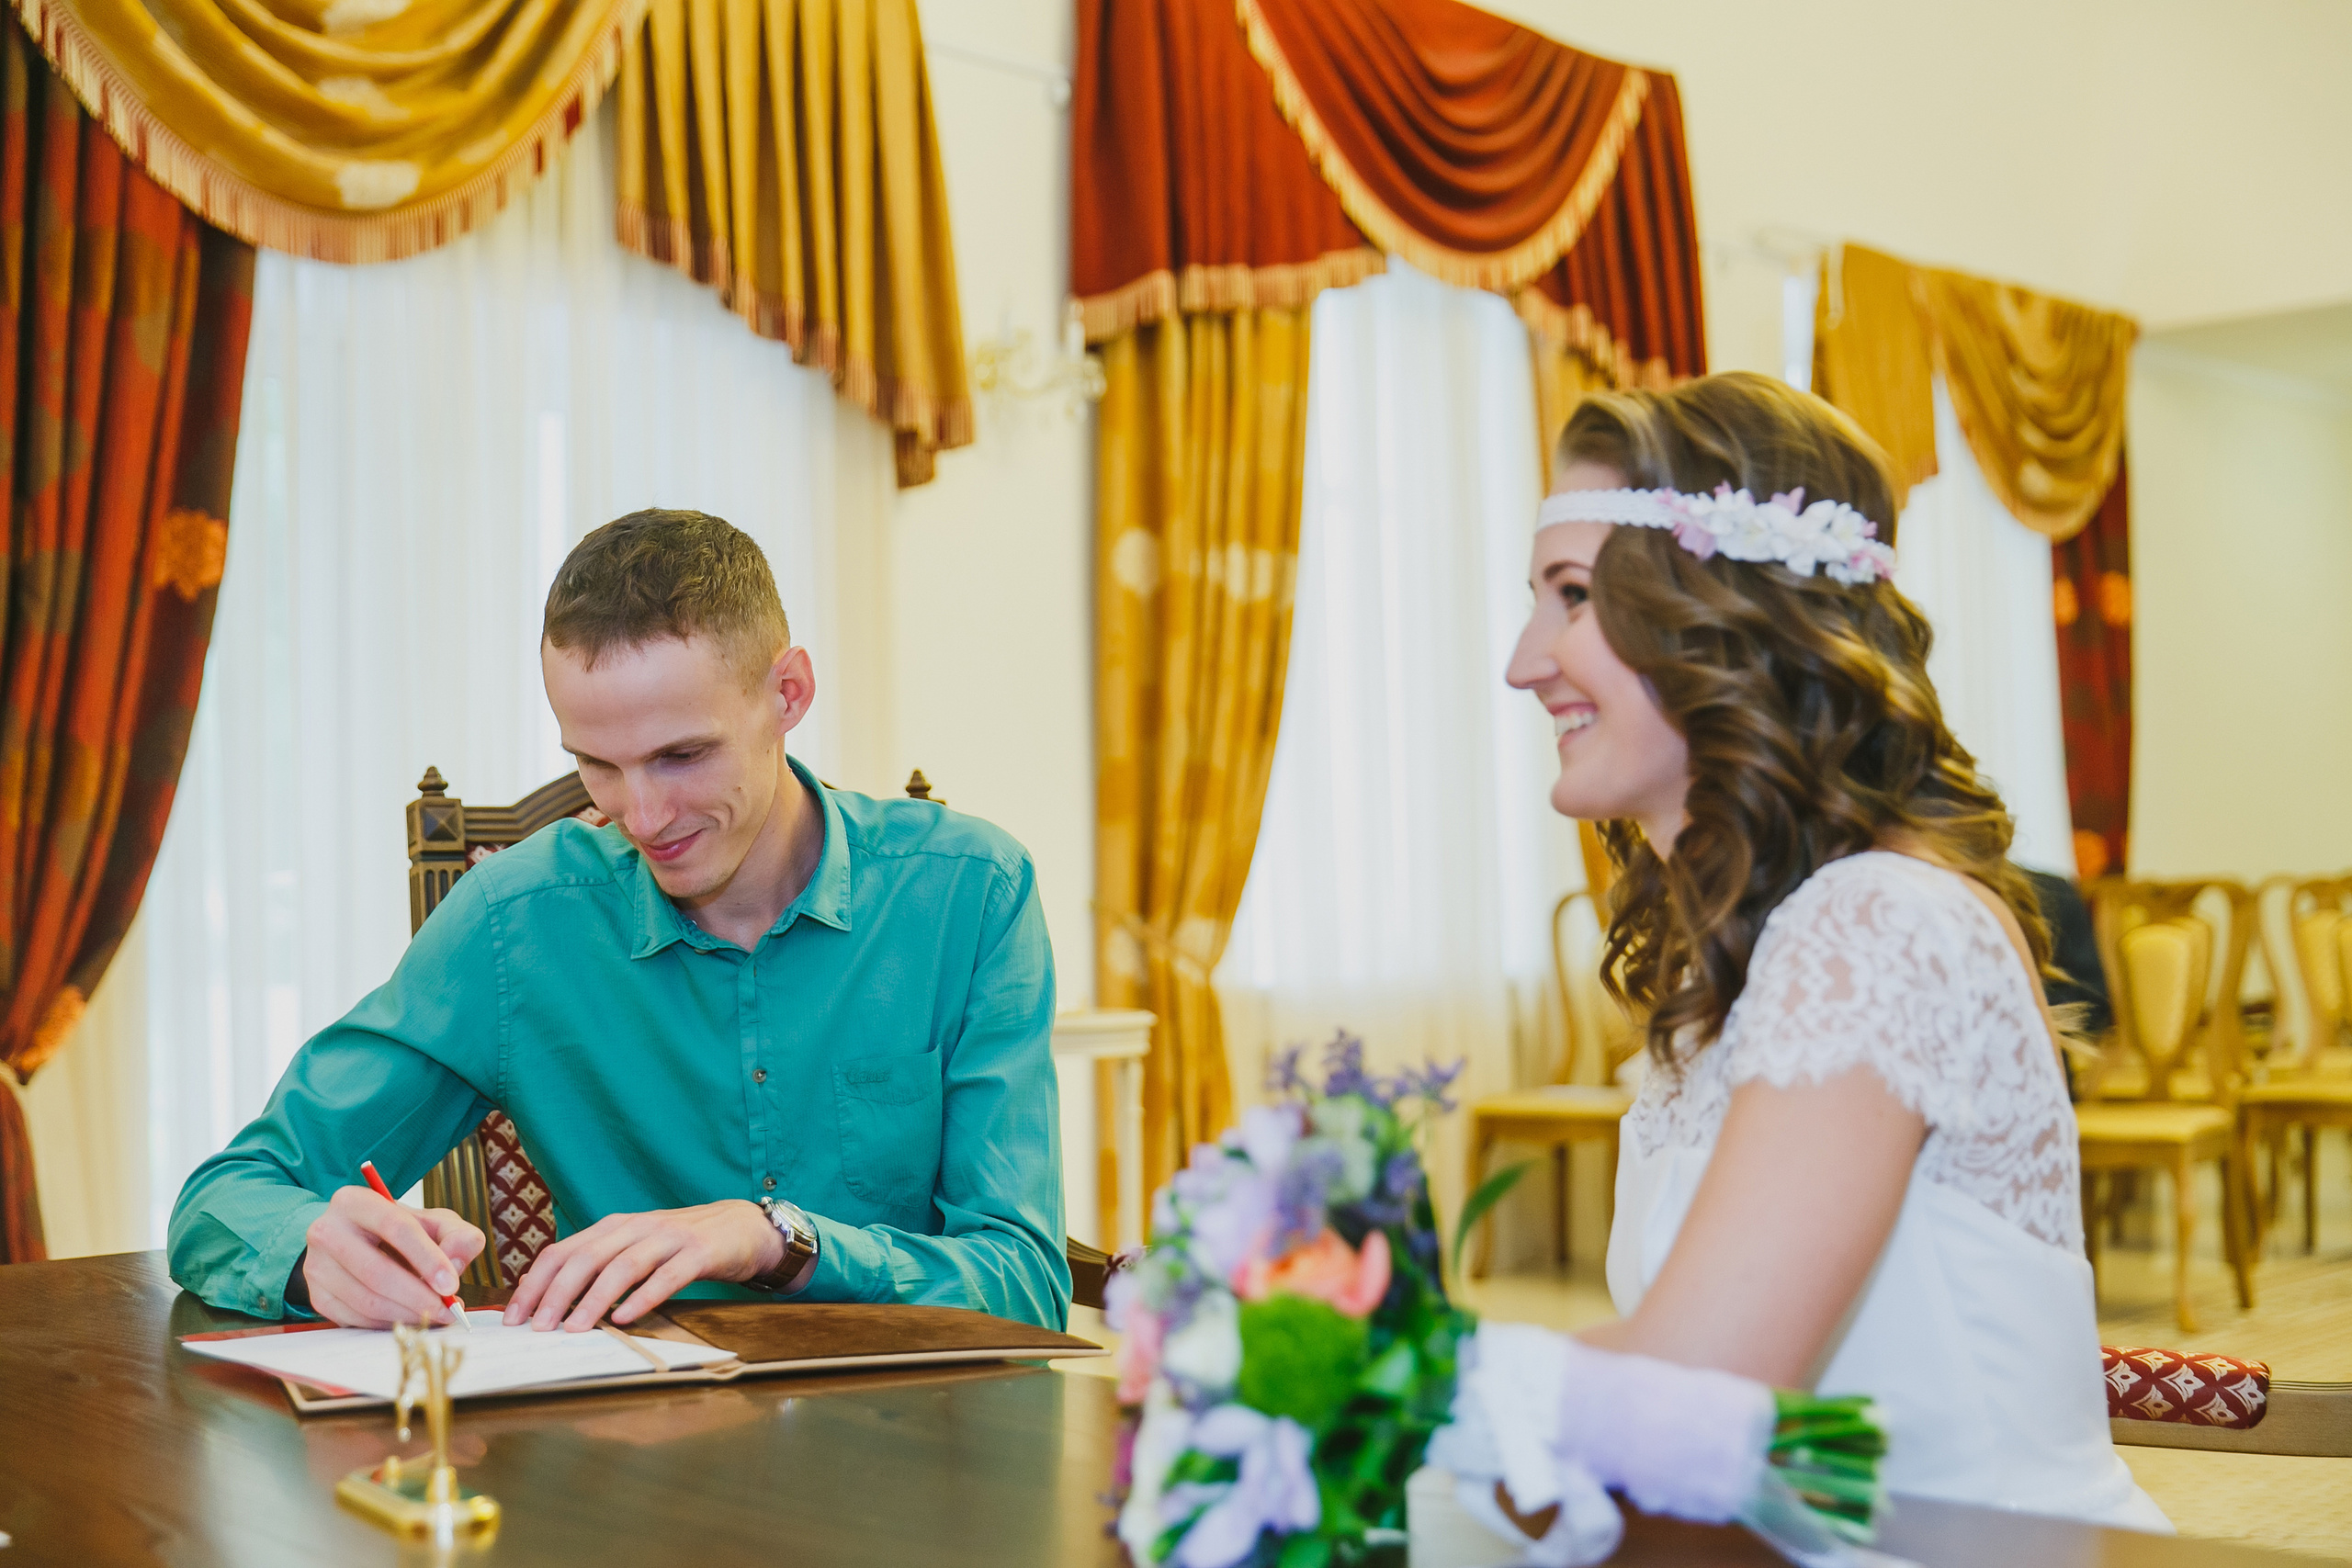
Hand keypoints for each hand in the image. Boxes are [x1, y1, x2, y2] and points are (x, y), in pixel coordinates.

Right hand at [302, 1184, 485, 1327]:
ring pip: (365, 1300)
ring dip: (406, 1314)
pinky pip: (355, 1318)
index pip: (395, 1227)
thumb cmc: (401, 1231)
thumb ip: (456, 1235)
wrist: (358, 1241)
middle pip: (376, 1271)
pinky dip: (387, 1323)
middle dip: (418, 1296)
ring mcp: (316, 1265)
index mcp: (356, 1201)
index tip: (451, 1285)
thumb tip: (457, 1261)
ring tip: (434, 1314)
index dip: (427, 1258)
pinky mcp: (316, 1295)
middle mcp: (327, 1230)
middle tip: (447, 1310)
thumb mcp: (434, 1222)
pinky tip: (408, 1317)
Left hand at [503, 1200, 784, 1331]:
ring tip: (575, 1328)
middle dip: (557, 1293)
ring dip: (594, 1299)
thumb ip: (595, 1264)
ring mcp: (668, 1237)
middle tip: (538, 1327)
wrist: (742, 1227)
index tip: (514, 1317)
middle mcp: (636, 1227)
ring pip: (623, 1266)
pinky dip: (644, 1297)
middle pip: (586, 1258)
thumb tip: (542, 1288)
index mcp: (613, 1227)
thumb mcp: (633, 1247)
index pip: (563, 1252)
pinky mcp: (698, 1252)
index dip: (535, 1283)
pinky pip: (667, 1275)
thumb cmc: (681, 1244)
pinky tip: (627, 1317)